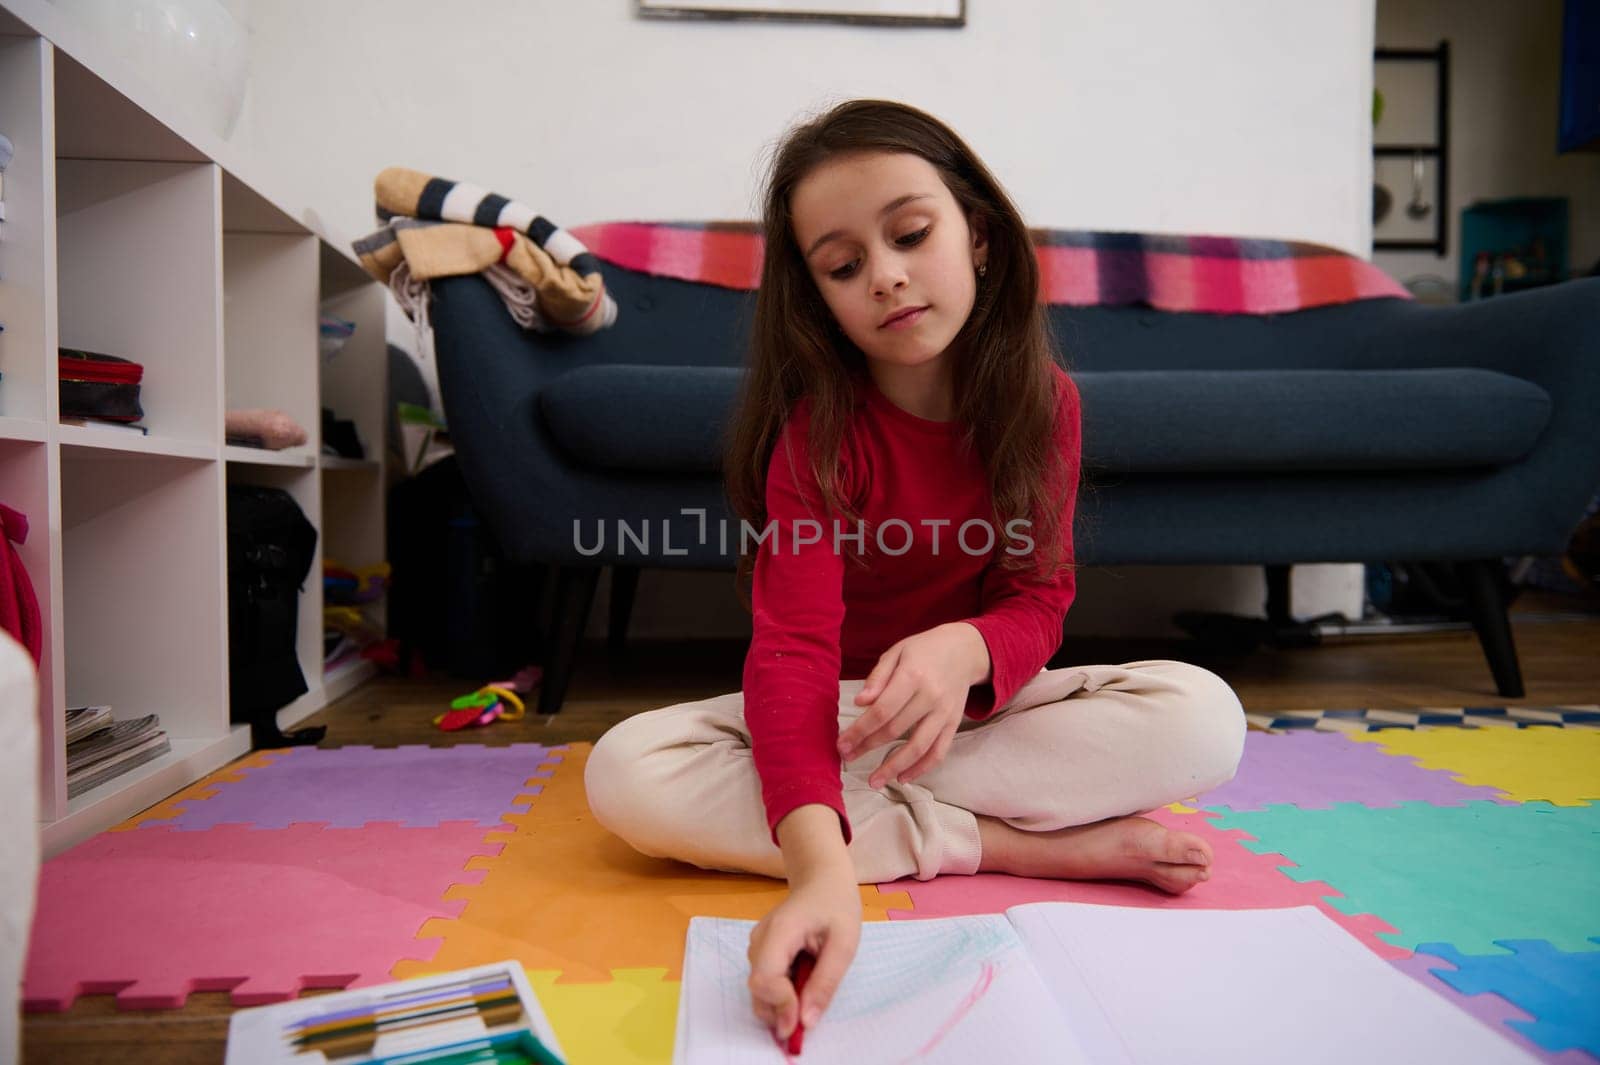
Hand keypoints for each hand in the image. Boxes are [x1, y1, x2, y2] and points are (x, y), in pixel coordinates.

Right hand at [747, 862, 860, 1042]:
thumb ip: (825, 983)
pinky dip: (782, 994)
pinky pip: (766, 981)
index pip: (764, 979)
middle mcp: (760, 939)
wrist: (822, 879)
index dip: (780, 1006)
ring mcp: (757, 945)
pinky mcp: (761, 951)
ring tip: (810, 993)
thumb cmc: (837, 906)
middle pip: (757, 989)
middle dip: (779, 1011)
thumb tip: (806, 1022)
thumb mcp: (844, 944)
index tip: (803, 1023)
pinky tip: (803, 982)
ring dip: (781, 1004)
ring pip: (759, 989)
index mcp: (780, 931)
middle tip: (808, 1019)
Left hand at [837, 622, 989, 786]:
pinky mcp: (954, 724)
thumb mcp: (896, 652)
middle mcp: (930, 697)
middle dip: (868, 747)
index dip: (860, 730)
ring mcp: (944, 713)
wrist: (964, 650)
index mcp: (912, 676)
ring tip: (874, 781)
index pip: (882, 710)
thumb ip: (877, 678)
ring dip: (894, 767)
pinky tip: (903, 778)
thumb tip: (860, 703)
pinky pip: (939, 752)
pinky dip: (922, 768)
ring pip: (918, 747)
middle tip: (847, 757)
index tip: (842, 743)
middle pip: (895, 730)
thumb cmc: (924, 650)